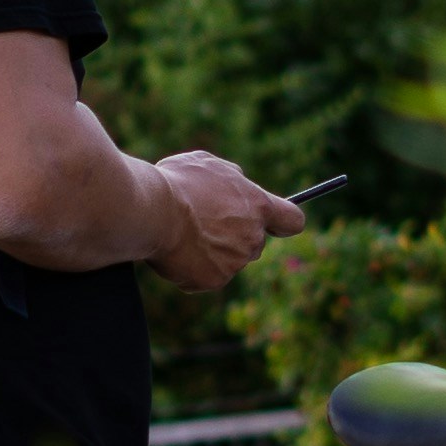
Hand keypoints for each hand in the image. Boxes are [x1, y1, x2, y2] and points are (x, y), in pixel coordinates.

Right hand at [144, 149, 303, 295]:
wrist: (152, 211)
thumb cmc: (177, 183)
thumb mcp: (207, 165)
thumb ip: (231, 178)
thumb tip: (238, 184)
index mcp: (257, 205)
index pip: (293, 220)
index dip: (284, 224)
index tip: (274, 225)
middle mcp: (253, 237)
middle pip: (255, 244)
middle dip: (235, 238)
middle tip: (204, 225)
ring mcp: (236, 262)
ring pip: (229, 261)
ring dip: (211, 252)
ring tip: (182, 234)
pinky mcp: (214, 280)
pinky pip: (205, 277)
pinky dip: (191, 268)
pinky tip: (174, 251)